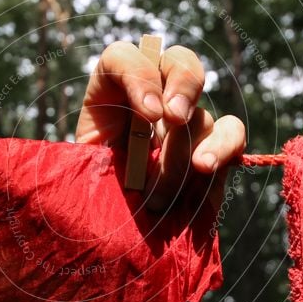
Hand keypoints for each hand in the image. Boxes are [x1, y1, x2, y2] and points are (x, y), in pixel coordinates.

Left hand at [75, 40, 245, 211]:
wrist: (115, 243)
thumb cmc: (89, 207)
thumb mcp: (71, 177)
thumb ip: (81, 157)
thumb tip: (94, 142)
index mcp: (108, 97)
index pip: (122, 58)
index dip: (138, 74)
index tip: (147, 114)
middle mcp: (149, 102)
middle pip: (175, 62)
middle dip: (181, 85)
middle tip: (172, 119)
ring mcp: (183, 124)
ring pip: (199, 113)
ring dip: (181, 153)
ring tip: (157, 195)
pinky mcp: (211, 149)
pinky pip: (231, 132)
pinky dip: (223, 146)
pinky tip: (205, 168)